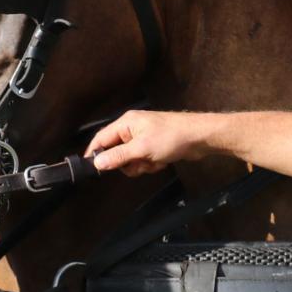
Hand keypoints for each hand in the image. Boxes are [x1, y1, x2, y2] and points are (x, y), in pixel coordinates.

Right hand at [85, 110, 208, 176]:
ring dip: (141, 165)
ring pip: (130, 160)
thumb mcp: (142, 148)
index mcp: (126, 123)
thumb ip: (118, 156)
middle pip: (116, 153)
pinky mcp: (153, 147)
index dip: (95, 153)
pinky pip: (143, 161)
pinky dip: (151, 164)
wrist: (199, 138)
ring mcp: (143, 139)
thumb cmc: (172, 137)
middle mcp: (132, 129)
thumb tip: (97, 162)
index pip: (101, 138)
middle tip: (139, 162)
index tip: (92, 168)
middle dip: (128, 162)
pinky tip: (161, 161)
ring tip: (154, 160)